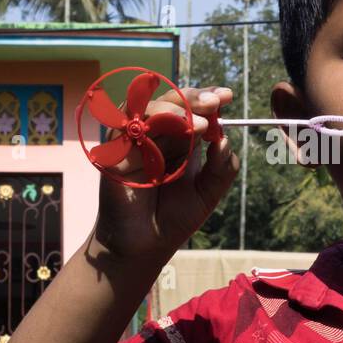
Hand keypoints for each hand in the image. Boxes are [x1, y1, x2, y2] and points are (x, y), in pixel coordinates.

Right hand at [92, 85, 238, 261]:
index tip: (227, 95)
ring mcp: (134, 142)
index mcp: (178, 139)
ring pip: (148, 109)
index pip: (190, 108)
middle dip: (193, 99)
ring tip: (200, 124)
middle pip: (170, 102)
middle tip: (214, 103)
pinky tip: (172, 133)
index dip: (206, 97)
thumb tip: (225, 140)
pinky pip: (128, 128)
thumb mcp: (208, 193)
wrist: (144, 246)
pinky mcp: (114, 153)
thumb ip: (221, 168)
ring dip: (175, 110)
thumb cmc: (174, 219)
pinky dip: (150, 126)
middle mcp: (156, 136)